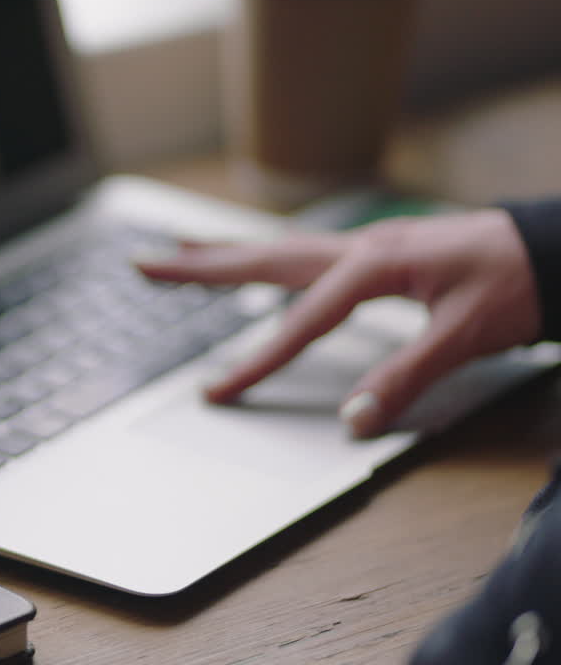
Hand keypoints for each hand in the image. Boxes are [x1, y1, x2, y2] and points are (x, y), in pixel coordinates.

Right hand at [135, 209, 540, 436]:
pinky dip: (263, 257)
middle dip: (199, 266)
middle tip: (144, 265)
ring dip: (222, 255)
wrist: (556, 246)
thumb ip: (406, 375)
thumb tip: (352, 419)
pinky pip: (302, 254)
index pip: (299, 323)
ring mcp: (364, 246)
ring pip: (276, 250)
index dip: (255, 361)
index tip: (216, 391)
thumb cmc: (518, 280)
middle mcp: (357, 248)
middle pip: (261, 259)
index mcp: (371, 266)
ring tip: (176, 257)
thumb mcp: (467, 334)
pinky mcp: (375, 253)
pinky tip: (251, 264)